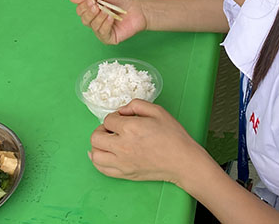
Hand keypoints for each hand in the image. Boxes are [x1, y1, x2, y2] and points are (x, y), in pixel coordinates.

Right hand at [68, 0, 146, 44]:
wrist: (139, 7)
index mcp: (93, 10)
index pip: (80, 11)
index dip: (83, 6)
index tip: (92, 0)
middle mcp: (96, 21)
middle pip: (84, 19)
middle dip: (90, 12)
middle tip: (97, 5)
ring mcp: (102, 31)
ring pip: (92, 26)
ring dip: (99, 17)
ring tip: (108, 11)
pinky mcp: (110, 38)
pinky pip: (102, 33)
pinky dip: (105, 24)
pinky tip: (110, 18)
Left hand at [89, 100, 204, 186]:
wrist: (183, 161)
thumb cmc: (173, 136)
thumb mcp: (157, 111)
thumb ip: (136, 105)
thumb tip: (122, 110)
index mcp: (130, 128)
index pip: (108, 120)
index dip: (114, 117)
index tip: (122, 119)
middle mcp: (122, 147)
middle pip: (96, 137)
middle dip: (101, 130)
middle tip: (112, 129)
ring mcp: (123, 163)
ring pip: (95, 155)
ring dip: (98, 146)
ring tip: (108, 142)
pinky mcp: (125, 174)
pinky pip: (102, 169)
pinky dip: (98, 161)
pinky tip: (102, 155)